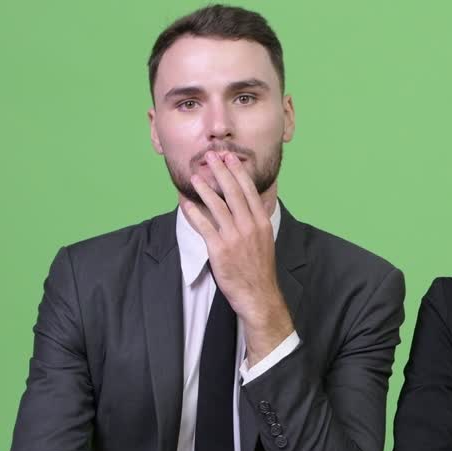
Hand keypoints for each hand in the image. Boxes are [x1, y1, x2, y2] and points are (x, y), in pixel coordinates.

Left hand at [181, 152, 293, 364]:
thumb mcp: (265, 240)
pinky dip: (195, 212)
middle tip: (211, 156)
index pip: (249, 190)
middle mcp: (249, 226)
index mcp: (261, 222)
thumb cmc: (260, 269)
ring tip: (195, 176)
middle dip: (221, 171)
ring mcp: (234, 237)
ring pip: (217, 206)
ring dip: (205, 188)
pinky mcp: (220, 249)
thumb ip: (256, 220)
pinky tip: (187, 203)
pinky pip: (204, 226)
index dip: (238, 172)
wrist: (259, 294)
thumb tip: (250, 204)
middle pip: (233, 192)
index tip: (230, 158)